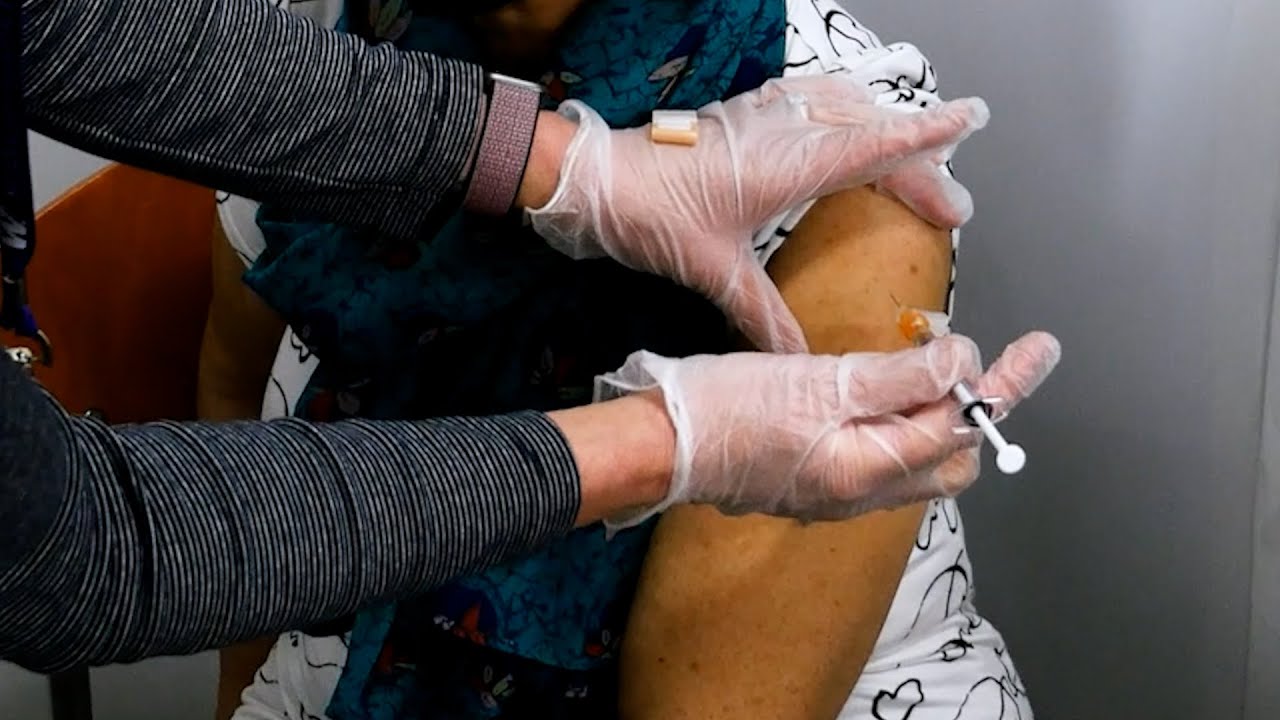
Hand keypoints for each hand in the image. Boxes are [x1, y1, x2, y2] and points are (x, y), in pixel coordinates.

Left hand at [527, 76, 989, 352]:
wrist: (596, 177)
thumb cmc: (649, 213)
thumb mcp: (713, 270)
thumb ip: (762, 315)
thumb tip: (798, 357)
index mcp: (788, 162)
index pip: (876, 144)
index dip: (929, 136)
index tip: (974, 119)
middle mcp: (785, 128)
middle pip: (875, 132)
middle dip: (923, 162)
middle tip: (953, 205)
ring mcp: (766, 113)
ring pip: (849, 107)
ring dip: (889, 131)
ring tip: (918, 160)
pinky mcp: (747, 112)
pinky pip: (817, 98)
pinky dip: (849, 111)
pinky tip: (851, 122)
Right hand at [594, 331, 1060, 527]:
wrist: (660, 444)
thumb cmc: (726, 409)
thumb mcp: (819, 380)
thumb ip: (898, 377)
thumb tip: (960, 365)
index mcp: (868, 469)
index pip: (959, 426)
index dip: (998, 383)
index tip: (1037, 349)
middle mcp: (862, 494)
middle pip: (952, 460)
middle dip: (973, 408)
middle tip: (966, 357)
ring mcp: (838, 495)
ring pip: (918, 461)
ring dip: (935, 414)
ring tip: (924, 365)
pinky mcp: (817, 484)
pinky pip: (881, 460)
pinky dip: (898, 424)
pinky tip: (882, 390)